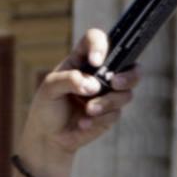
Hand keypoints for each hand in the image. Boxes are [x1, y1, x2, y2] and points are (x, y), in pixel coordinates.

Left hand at [19, 29, 138, 169]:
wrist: (49, 136)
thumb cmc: (47, 106)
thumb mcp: (50, 89)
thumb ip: (70, 80)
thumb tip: (94, 85)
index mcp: (82, 59)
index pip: (97, 40)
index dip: (100, 46)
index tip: (95, 61)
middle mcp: (100, 74)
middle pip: (129, 65)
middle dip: (128, 74)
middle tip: (114, 82)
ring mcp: (108, 94)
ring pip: (125, 93)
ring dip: (107, 102)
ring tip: (88, 110)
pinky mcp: (111, 113)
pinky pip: (115, 113)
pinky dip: (99, 119)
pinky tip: (84, 124)